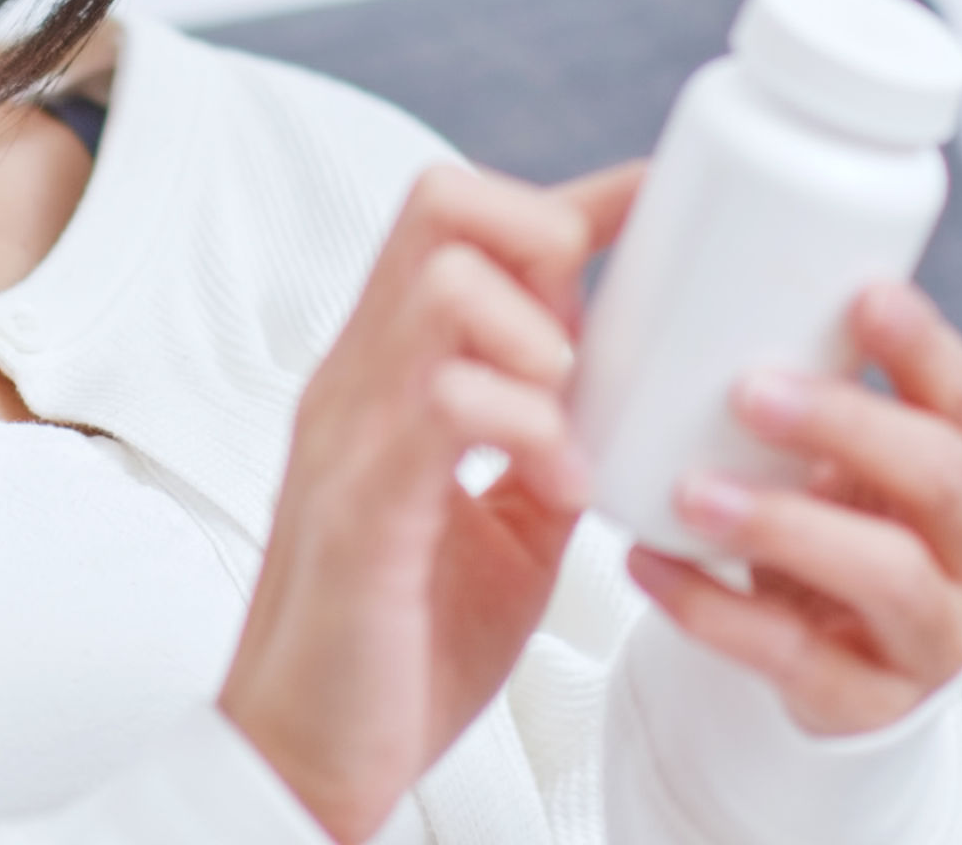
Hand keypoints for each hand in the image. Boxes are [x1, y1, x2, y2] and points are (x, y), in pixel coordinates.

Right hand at [220, 161, 643, 842]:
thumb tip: (622, 394)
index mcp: (390, 377)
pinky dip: (527, 428)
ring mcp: (352, 434)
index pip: (461, 226)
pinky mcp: (362, 505)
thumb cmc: (399, 649)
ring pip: (443, 285)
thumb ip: (549, 447)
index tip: (651, 199)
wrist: (311, 762)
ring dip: (536, 335)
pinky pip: (446, 404)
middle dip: (542, 233)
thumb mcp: (508, 530)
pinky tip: (558, 486)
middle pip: (440, 205)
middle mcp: (360, 381)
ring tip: (570, 417)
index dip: (563, 199)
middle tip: (585, 330)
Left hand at [628, 279, 961, 735]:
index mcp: (956, 465)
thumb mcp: (820, 451)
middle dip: (850, 426)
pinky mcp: (868, 702)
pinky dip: (713, 610)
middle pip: (941, 477)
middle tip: (750, 389)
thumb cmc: (809, 514)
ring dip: (787, 524)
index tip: (862, 294)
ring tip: (691, 491)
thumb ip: (784, 373)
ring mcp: (928, 635)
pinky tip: (645, 563)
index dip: (921, 347)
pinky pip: (797, 659)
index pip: (959, 396)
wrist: (815, 658)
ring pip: (890, 575)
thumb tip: (671, 243)